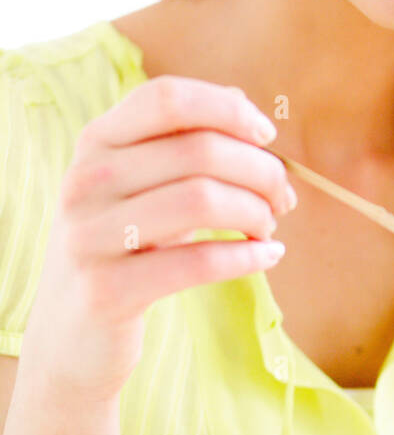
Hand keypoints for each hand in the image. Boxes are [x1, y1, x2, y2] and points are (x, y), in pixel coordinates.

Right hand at [20, 76, 297, 403]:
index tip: (266, 137)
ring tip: (268, 228)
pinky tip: (268, 256)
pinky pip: (198, 262)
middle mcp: (85, 180)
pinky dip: (247, 256)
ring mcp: (89, 236)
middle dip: (260, 171)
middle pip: (200, 150)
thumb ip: (184, 140)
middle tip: (282, 198)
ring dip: (256, 212)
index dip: (228, 109)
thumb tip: (244, 106)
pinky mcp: (106, 291)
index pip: (168, 98)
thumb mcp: (142, 184)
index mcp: (96, 141)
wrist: (71, 337)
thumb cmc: (125, 247)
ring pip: (202, 199)